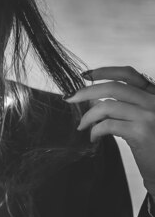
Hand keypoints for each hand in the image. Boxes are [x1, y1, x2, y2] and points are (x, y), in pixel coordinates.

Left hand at [65, 66, 154, 197]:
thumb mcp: (140, 119)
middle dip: (87, 91)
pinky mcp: (141, 132)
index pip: (128, 74)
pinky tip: (93, 137)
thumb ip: (122, 106)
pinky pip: (108, 125)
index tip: (85, 74)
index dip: (105, 71)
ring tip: (82, 126)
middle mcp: (153, 101)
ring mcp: (148, 116)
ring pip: (107, 106)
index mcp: (154, 94)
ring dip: (88, 116)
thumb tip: (92, 98)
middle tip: (70, 98)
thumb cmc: (152, 145)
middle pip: (113, 87)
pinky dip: (95, 130)